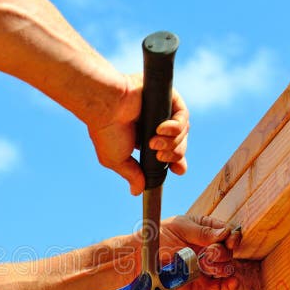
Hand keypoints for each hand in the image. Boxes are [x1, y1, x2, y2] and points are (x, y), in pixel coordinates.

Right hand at [88, 73, 189, 194]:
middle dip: (173, 156)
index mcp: (145, 140)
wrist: (105, 107)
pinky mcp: (168, 98)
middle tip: (158, 156)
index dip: (176, 163)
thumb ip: (132, 175)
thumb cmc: (106, 132)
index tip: (177, 170)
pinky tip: (160, 129)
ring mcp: (163, 111)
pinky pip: (183, 116)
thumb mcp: (117, 160)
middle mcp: (156, 125)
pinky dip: (175, 126)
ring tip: (154, 142)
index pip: (170, 154)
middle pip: (180, 146)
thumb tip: (137, 191)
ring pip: (183, 133)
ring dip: (171, 142)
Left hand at [157, 215, 240, 289]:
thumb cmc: (158, 236)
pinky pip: (221, 286)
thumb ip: (203, 231)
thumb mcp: (180, 226)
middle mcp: (209, 249)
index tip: (229, 240)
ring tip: (204, 265)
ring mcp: (206, 267)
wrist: (141, 257)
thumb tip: (225, 233)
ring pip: (227, 268)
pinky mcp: (202, 283)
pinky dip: (229, 285)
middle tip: (207, 253)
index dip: (232, 237)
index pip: (228, 233)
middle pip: (228, 252)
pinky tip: (231, 282)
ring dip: (220, 267)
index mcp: (206, 231)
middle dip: (221, 252)